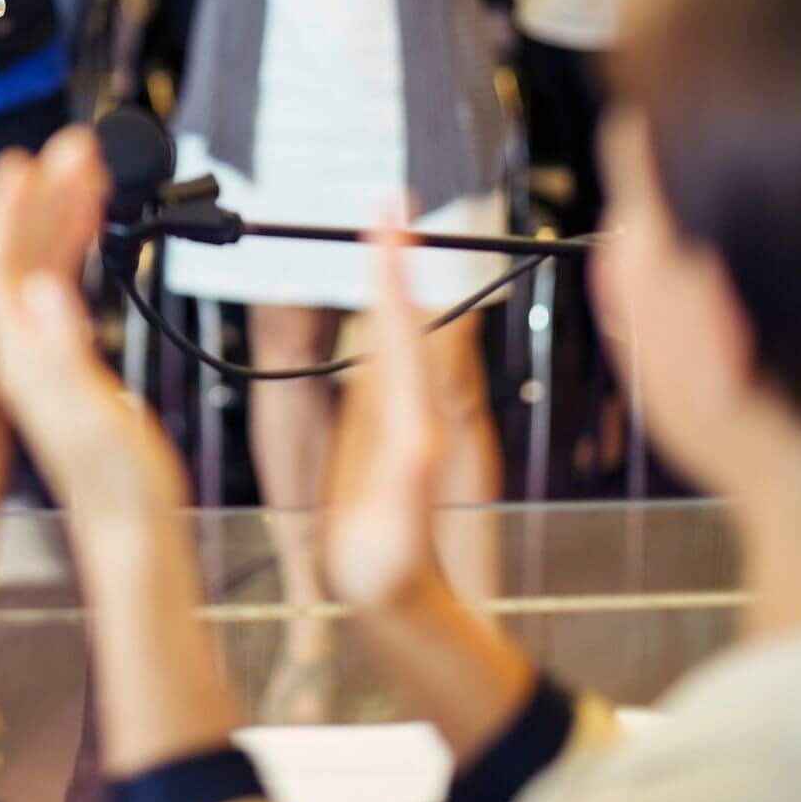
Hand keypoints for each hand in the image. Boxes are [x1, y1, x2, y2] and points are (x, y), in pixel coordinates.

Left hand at [0, 126, 190, 514]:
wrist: (134, 531)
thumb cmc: (121, 487)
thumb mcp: (95, 421)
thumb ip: (65, 356)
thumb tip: (42, 294)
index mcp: (22, 359)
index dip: (3, 214)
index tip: (20, 164)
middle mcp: (24, 351)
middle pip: (19, 256)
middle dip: (42, 196)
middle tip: (72, 148)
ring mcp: (44, 354)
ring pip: (42, 265)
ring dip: (61, 212)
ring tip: (87, 168)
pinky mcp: (68, 361)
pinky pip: (64, 285)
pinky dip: (76, 247)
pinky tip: (91, 224)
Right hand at [321, 224, 448, 612]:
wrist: (403, 603)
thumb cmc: (392, 573)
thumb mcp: (395, 534)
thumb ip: (408, 491)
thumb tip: (421, 441)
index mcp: (416, 425)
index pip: (401, 334)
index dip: (391, 276)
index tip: (386, 221)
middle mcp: (418, 411)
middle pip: (409, 318)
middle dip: (400, 257)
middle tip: (392, 198)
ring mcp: (405, 415)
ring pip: (403, 331)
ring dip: (393, 277)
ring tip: (387, 225)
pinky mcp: (393, 426)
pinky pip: (391, 357)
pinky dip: (385, 314)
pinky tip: (379, 300)